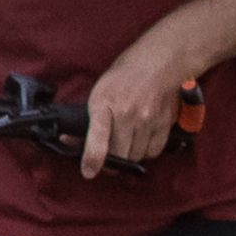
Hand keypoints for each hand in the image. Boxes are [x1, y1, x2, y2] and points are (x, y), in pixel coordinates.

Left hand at [79, 23, 203, 177]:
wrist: (158, 63)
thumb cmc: (122, 78)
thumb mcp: (99, 93)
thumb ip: (89, 120)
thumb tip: (70, 140)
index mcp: (105, 104)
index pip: (98, 137)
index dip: (93, 158)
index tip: (89, 172)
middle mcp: (128, 113)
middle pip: (119, 154)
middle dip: (111, 161)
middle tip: (106, 159)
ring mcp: (148, 119)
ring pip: (136, 155)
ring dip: (129, 155)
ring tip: (125, 144)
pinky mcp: (164, 123)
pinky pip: (153, 151)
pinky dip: (146, 151)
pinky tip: (141, 140)